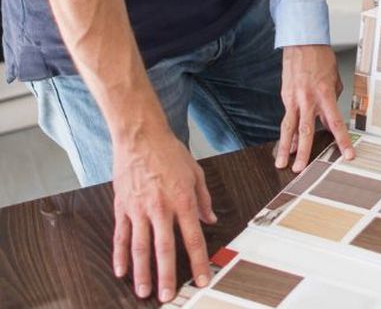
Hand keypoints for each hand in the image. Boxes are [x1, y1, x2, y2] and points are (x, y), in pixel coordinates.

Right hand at [111, 128, 215, 302]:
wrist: (141, 137)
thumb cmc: (170, 152)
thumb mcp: (195, 172)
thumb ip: (203, 199)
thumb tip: (210, 220)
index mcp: (183, 200)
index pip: (193, 237)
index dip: (198, 261)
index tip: (202, 279)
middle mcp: (161, 208)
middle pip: (164, 249)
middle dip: (167, 275)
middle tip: (168, 297)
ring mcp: (139, 209)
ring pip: (140, 247)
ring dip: (142, 272)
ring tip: (143, 292)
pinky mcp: (122, 207)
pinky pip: (121, 236)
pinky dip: (120, 256)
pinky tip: (121, 271)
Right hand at [277, 44, 354, 171]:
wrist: (302, 42)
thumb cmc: (320, 57)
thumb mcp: (335, 78)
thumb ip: (332, 98)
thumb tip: (328, 115)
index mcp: (325, 94)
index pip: (335, 123)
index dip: (342, 141)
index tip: (347, 155)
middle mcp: (308, 99)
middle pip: (307, 131)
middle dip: (305, 152)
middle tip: (301, 170)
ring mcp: (294, 99)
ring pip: (289, 128)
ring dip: (286, 148)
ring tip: (282, 163)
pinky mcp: (285, 96)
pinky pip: (286, 118)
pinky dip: (286, 132)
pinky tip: (286, 144)